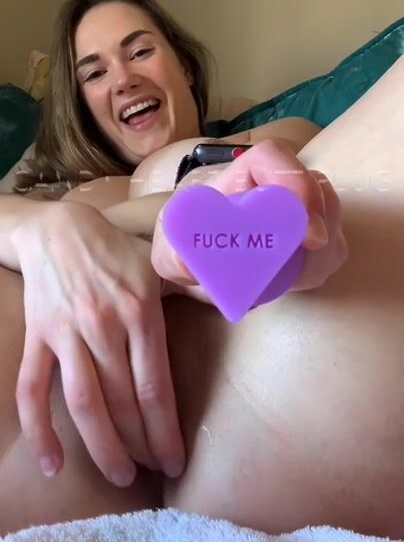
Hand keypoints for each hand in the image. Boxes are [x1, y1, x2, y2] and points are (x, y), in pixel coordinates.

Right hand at [11, 201, 184, 484]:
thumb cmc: (116, 251)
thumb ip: (199, 286)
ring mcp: (67, 333)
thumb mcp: (160, 264)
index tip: (175, 461)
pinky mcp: (38, 337)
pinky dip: (39, 429)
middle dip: (140, 445)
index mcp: (140, 311)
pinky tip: (51, 462)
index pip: (155, 385)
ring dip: (102, 446)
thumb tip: (242, 298)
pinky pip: (32, 389)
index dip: (166, 430)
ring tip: (119, 474)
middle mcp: (104, 326)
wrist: (59, 230)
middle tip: (152, 470)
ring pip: (84, 402)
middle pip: (123, 402)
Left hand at [152, 139, 347, 293]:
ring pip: (331, 218)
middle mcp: (278, 182)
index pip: (276, 157)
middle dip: (316, 230)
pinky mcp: (317, 235)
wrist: (200, 258)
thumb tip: (191, 262)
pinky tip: (293, 279)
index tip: (306, 232)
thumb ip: (174, 255)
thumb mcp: (170, 250)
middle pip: (315, 190)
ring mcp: (303, 207)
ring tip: (285, 277)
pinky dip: (320, 265)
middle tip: (298, 267)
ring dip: (317, 253)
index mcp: (243, 173)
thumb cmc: (187, 242)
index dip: (296, 184)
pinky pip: (333, 245)